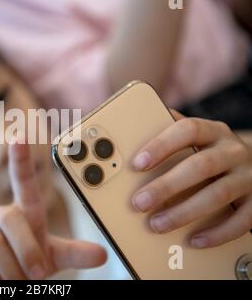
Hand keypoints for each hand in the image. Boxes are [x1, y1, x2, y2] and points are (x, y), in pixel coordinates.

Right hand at [0, 141, 106, 278]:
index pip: (23, 180)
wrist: (4, 284)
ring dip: (9, 271)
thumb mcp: (54, 257)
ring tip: (15, 282)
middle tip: (37, 275)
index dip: (21, 159)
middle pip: (10, 217)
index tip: (19, 136)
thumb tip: (102, 254)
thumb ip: (75, 253)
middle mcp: (2, 214)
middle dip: (27, 251)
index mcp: (27, 212)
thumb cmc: (30, 265)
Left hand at [131, 109, 251, 247]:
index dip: (161, 146)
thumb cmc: (209, 152)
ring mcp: (249, 176)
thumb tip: (131, 134)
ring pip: (218, 194)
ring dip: (185, 212)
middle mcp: (233, 151)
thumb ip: (167, 134)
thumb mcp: (193, 139)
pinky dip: (217, 232)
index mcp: (212, 131)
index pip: (187, 130)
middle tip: (139, 202)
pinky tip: (195, 240)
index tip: (137, 164)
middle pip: (201, 166)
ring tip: (157, 224)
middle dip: (167, 186)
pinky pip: (241, 220)